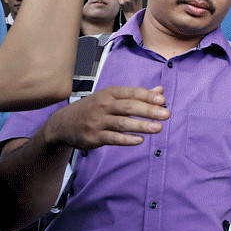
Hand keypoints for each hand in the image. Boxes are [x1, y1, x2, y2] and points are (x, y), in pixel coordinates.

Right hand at [44, 86, 168, 150]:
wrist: (63, 123)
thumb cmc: (93, 108)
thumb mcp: (111, 97)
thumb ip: (137, 95)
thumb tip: (161, 90)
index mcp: (110, 93)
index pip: (132, 93)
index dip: (148, 96)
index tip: (163, 100)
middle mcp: (103, 105)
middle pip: (129, 107)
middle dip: (149, 110)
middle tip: (167, 114)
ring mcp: (98, 121)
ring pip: (122, 123)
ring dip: (141, 125)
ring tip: (158, 128)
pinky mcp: (94, 137)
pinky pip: (113, 138)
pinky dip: (127, 139)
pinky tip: (140, 140)